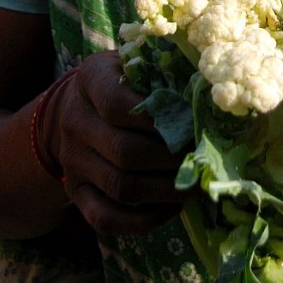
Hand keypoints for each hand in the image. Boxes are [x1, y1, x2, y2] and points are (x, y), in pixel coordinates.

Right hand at [41, 51, 188, 234]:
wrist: (75, 106)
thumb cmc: (122, 79)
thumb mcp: (135, 61)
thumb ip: (162, 70)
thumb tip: (210, 92)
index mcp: (91, 80)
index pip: (117, 104)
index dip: (158, 119)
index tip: (193, 123)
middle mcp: (75, 121)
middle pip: (125, 151)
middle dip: (172, 159)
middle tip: (205, 160)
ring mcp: (72, 161)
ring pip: (120, 186)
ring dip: (165, 191)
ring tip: (197, 186)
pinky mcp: (75, 192)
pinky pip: (105, 218)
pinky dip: (142, 221)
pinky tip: (171, 210)